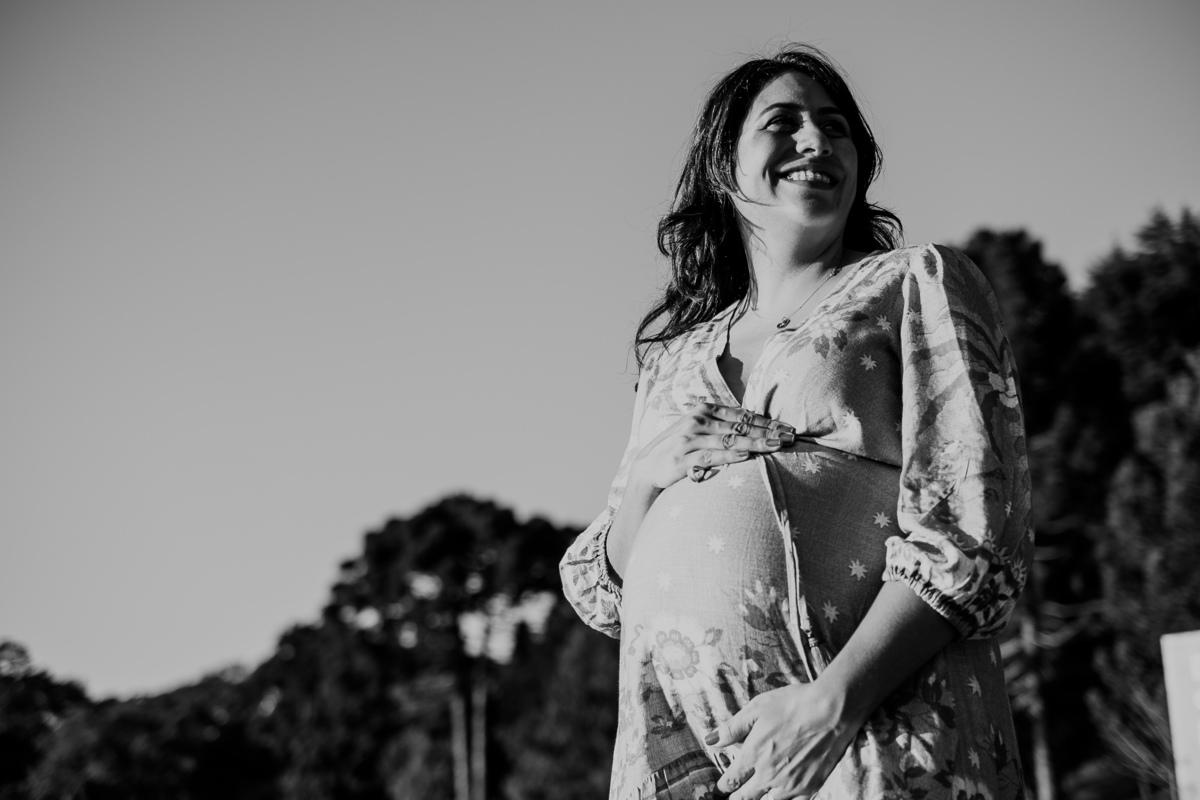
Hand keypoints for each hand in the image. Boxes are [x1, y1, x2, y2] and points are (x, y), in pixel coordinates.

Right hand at [630, 402, 793, 489]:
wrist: (647, 467)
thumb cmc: (679, 448)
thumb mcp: (699, 430)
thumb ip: (722, 425)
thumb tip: (755, 423)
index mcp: (703, 411)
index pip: (741, 415)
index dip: (766, 421)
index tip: (787, 427)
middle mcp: (696, 421)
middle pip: (739, 427)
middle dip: (767, 432)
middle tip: (790, 436)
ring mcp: (688, 440)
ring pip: (728, 441)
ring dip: (754, 444)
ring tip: (775, 446)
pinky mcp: (681, 460)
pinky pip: (711, 457)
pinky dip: (729, 456)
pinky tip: (747, 457)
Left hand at [708, 681, 860, 799]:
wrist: (832, 711)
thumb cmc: (793, 704)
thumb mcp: (757, 708)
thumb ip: (732, 728)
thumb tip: (710, 741)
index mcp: (753, 755)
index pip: (732, 779)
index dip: (724, 784)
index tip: (721, 786)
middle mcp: (768, 774)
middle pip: (746, 797)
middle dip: (738, 797)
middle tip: (734, 796)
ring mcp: (790, 784)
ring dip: (761, 797)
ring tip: (757, 794)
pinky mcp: (810, 787)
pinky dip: (784, 798)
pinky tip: (782, 794)